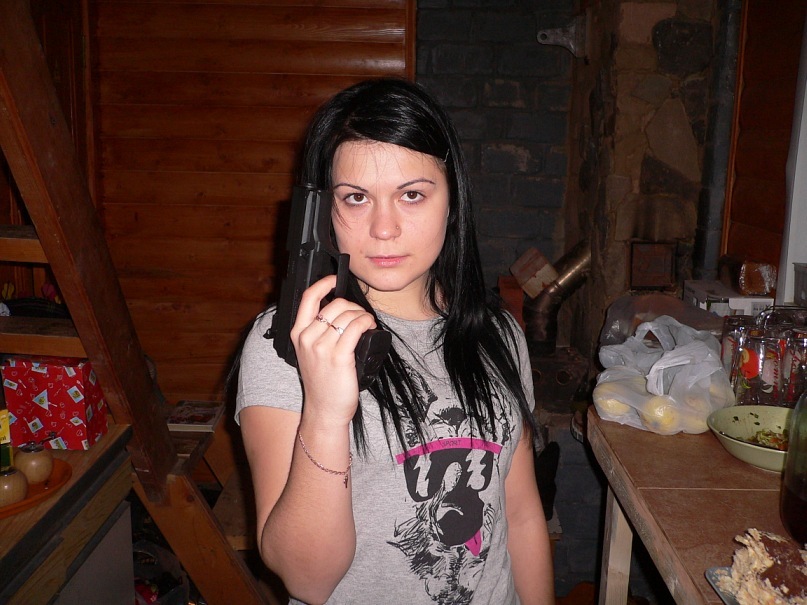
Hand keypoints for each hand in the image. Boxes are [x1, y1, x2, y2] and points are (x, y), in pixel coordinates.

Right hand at [290, 275, 377, 425]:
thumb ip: (316, 331)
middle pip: (334, 304)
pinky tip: (370, 326)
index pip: (308, 298)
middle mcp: (307, 338)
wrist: (324, 409)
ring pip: (347, 314)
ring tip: (367, 323)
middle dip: (353, 306)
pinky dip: (366, 322)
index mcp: (297, 334)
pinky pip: (356, 327)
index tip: (335, 280)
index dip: (323, 283)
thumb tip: (337, 308)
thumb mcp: (310, 352)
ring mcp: (322, 347)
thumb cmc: (322, 381)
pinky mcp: (339, 356)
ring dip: (362, 315)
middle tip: (361, 316)